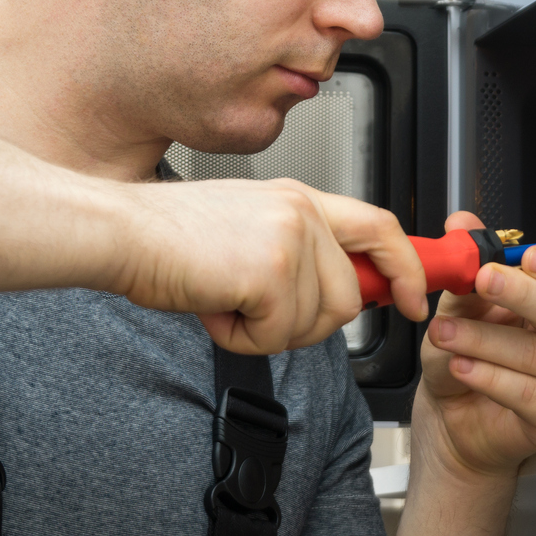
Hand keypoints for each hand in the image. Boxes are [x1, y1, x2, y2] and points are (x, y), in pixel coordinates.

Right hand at [106, 178, 426, 353]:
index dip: (406, 267)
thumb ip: (298, 250)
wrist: (122, 231)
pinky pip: (278, 334)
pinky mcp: (270, 270)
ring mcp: (290, 238)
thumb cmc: (170, 236)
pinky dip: (242, 337)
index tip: (413, 298)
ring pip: (314, 322)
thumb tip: (334, 294)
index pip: (380, 226)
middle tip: (261, 314)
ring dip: (267, 330)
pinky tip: (215, 307)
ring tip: (227, 300)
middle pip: (349, 296)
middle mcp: (302, 211)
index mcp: (300, 198)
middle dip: (310, 324)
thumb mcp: (249, 226)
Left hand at [415, 211, 535, 477]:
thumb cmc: (465, 355)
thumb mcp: (458, 303)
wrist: (449, 414)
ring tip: (445, 333)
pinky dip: (490, 377)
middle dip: (523, 294)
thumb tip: (462, 221)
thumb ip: (465, 263)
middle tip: (484, 281)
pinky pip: (530, 394)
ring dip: (486, 339)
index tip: (528, 256)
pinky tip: (461, 367)